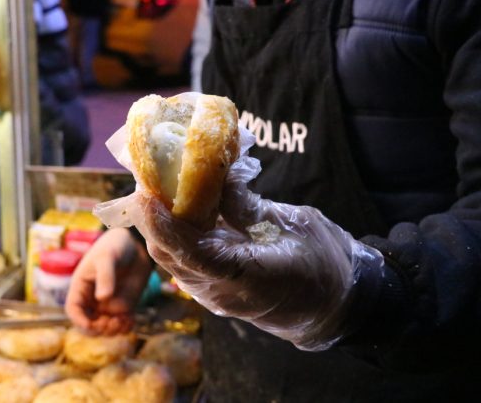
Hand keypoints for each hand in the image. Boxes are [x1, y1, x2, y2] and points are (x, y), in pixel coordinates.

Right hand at [65, 228, 151, 334]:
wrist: (136, 245)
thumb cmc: (115, 246)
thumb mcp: (107, 258)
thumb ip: (105, 277)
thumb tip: (103, 299)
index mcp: (81, 287)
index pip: (73, 309)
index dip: (79, 321)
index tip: (91, 324)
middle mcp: (92, 299)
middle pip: (88, 324)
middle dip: (98, 329)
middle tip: (111, 322)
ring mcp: (108, 305)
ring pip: (105, 329)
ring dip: (113, 331)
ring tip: (123, 320)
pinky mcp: (124, 307)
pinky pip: (121, 325)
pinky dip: (125, 328)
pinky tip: (131, 320)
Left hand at [129, 156, 383, 350]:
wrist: (333, 306)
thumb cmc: (323, 264)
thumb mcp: (293, 225)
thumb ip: (248, 206)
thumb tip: (214, 178)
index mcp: (245, 278)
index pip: (190, 253)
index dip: (163, 224)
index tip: (147, 194)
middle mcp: (219, 292)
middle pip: (169, 254)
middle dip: (152, 216)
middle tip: (150, 174)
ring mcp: (212, 292)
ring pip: (170, 256)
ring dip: (160, 222)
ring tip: (160, 183)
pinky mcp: (211, 286)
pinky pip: (182, 257)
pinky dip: (174, 230)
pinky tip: (179, 203)